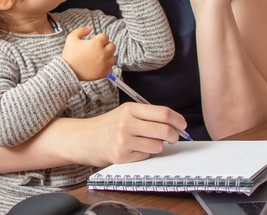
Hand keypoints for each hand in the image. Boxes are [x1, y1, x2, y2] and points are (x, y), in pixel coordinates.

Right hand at [61, 27, 116, 80]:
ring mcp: (104, 64)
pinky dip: (107, 67)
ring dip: (108, 56)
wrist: (67, 70)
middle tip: (98, 48)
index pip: (105, 36)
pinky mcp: (103, 73)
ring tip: (100, 57)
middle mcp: (102, 53)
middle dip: (106, 45)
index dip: (99, 38)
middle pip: (112, 46)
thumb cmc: (69, 54)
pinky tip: (100, 65)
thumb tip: (90, 29)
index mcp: (96, 43)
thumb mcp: (71, 38)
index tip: (94, 41)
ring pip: (113, 58)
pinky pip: (111, 69)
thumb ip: (81, 30)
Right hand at [64, 102, 188, 166]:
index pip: (163, 113)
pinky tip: (133, 150)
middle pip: (164, 130)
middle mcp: (127, 123)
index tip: (183, 125)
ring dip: (157, 146)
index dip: (178, 120)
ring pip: (157, 146)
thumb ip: (147, 116)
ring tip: (146, 143)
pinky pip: (145, 157)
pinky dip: (144, 155)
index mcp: (130, 109)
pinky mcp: (121, 156)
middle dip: (174, 136)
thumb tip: (174, 125)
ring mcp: (124, 140)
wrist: (83, 138)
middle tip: (173, 138)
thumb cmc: (107, 126)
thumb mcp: (125, 113)